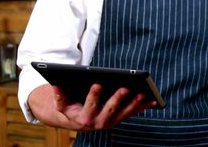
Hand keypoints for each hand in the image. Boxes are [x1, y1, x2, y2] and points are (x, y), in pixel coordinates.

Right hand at [30, 83, 155, 130]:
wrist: (75, 120)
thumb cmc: (69, 107)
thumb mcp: (61, 103)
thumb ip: (59, 96)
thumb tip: (55, 85)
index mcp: (83, 118)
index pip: (89, 106)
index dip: (93, 96)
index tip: (97, 84)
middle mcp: (98, 123)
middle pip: (110, 110)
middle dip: (118, 99)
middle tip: (125, 87)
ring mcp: (110, 122)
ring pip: (124, 113)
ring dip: (134, 104)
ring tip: (143, 93)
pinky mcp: (118, 119)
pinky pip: (131, 113)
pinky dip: (142, 107)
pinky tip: (152, 100)